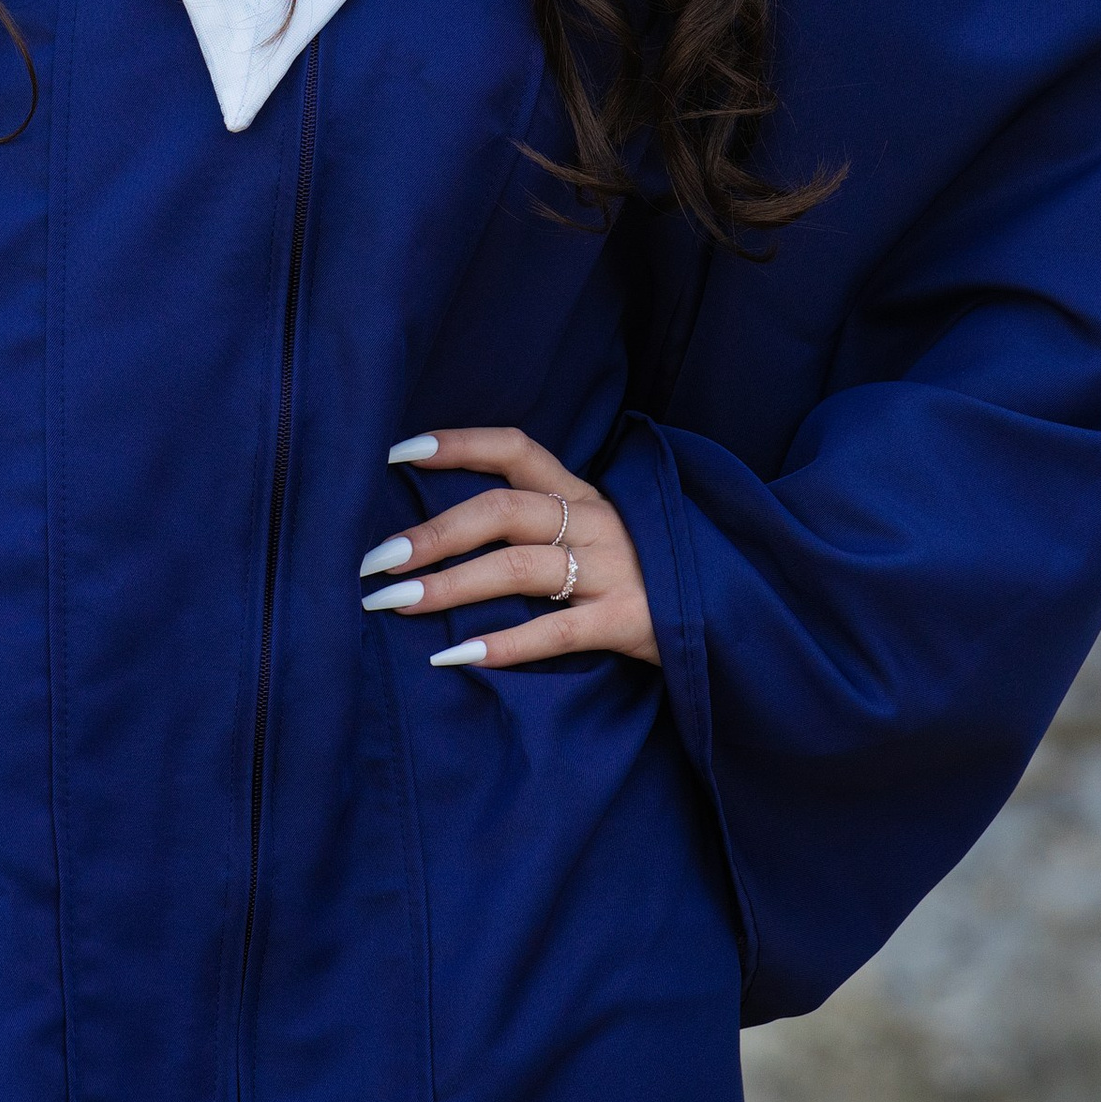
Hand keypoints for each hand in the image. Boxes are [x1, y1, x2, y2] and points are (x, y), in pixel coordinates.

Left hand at [361, 427, 658, 670]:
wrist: (726, 613)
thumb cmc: (641, 573)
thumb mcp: (595, 532)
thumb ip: (538, 524)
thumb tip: (443, 533)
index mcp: (582, 493)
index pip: (515, 449)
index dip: (458, 444)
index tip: (396, 452)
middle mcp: (594, 521)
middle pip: (501, 511)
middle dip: (431, 533)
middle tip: (374, 561)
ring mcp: (613, 569)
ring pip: (518, 568)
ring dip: (449, 586)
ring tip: (394, 603)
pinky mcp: (627, 620)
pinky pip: (556, 630)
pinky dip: (503, 644)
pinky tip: (454, 657)